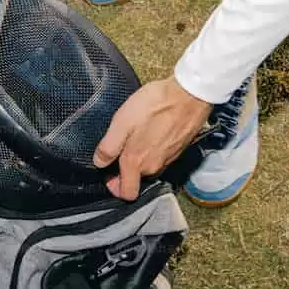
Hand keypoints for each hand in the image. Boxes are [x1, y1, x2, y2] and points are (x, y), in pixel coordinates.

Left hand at [92, 77, 212, 200]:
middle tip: (121, 145)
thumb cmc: (156, 105)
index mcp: (137, 163)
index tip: (109, 171)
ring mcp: (168, 159)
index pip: (126, 194)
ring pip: (148, 167)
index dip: (114, 186)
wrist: (189, 94)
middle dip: (126, 168)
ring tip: (136, 135)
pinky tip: (151, 130)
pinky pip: (160, 157)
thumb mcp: (122, 122)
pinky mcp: (177, 150)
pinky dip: (154, 149)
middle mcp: (154, 166)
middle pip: (136, 180)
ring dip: (140, 157)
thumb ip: (109, 147)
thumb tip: (99, 162)